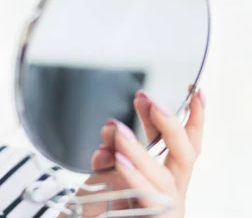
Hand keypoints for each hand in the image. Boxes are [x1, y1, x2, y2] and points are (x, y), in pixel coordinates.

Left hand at [74, 87, 204, 216]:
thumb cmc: (100, 209)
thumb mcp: (107, 171)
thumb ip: (113, 149)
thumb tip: (112, 127)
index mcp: (164, 176)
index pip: (184, 143)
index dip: (194, 118)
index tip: (195, 90)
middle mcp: (170, 193)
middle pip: (184, 156)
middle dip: (170, 125)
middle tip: (149, 100)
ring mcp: (165, 210)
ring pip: (164, 178)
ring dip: (140, 151)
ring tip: (118, 131)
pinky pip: (149, 200)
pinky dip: (134, 178)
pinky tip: (119, 162)